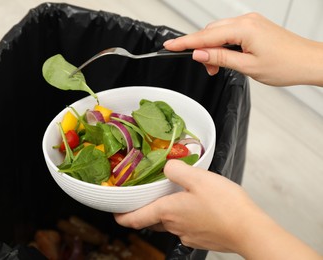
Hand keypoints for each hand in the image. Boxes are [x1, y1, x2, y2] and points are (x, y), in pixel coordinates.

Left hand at [114, 160, 322, 258]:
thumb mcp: (198, 177)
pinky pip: (186, 226)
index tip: (115, 212)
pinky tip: (197, 207)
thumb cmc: (225, 205)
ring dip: (168, 211)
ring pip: (170, 222)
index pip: (135, 219)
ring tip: (176, 196)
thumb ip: (177, 169)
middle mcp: (174, 227)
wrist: (249, 230)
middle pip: (152, 219)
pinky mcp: (201, 239)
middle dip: (147, 209)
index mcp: (168, 212)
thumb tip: (166, 167)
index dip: (122, 216)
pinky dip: (185, 216)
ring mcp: (188, 235)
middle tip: (148, 195)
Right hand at [164, 13, 322, 86]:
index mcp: (244, 29)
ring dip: (213, 50)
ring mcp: (251, 23)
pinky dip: (223, 46)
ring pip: (219, 33)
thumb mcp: (248, 66)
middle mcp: (246, 21)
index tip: (169, 45)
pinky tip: (225, 58)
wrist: (308, 61)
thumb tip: (199, 54)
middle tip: (207, 69)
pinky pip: (230, 34)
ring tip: (217, 67)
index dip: (185, 42)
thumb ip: (220, 58)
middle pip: (211, 32)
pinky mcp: (254, 27)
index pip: (206, 36)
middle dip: (202, 50)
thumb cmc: (286, 64)